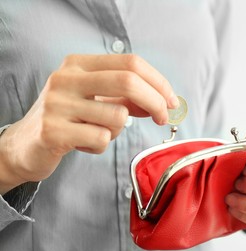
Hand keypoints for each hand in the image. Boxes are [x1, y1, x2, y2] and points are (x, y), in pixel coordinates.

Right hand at [0, 54, 178, 192]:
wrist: (26, 144)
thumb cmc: (68, 119)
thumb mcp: (96, 100)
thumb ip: (127, 97)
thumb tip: (162, 101)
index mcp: (78, 64)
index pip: (130, 62)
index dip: (158, 82)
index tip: (171, 100)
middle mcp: (66, 78)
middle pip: (128, 81)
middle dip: (156, 102)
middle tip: (163, 118)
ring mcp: (57, 104)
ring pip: (118, 116)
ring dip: (118, 131)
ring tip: (97, 132)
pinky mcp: (53, 131)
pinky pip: (101, 139)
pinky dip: (101, 146)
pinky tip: (83, 144)